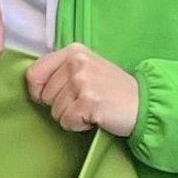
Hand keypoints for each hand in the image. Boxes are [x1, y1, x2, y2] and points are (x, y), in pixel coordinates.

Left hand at [24, 44, 143, 137]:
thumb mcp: (87, 69)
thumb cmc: (112, 90)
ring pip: (55, 111)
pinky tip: (96, 116)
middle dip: (61, 105)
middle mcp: (77, 63)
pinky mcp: (89, 101)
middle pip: (44, 96)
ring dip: (72, 116)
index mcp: (74, 52)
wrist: (145, 103)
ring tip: (92, 108)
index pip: (33, 74)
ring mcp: (83, 81)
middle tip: (85, 102)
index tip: (55, 97)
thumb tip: (32, 83)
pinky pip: (67, 122)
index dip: (39, 91)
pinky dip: (79, 125)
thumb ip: (60, 70)